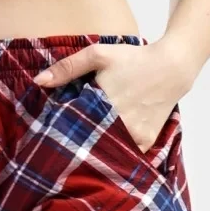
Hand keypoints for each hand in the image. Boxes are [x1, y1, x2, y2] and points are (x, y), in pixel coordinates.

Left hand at [34, 38, 192, 153]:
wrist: (171, 68)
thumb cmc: (132, 58)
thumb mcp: (98, 55)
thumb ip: (68, 68)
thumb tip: (38, 82)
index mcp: (103, 104)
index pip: (73, 127)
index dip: (62, 132)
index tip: (53, 136)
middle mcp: (120, 124)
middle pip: (89, 142)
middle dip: (78, 143)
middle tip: (64, 149)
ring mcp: (134, 136)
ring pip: (106, 152)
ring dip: (96, 151)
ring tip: (86, 148)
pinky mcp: (145, 143)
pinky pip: (125, 155)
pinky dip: (116, 154)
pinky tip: (106, 150)